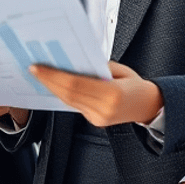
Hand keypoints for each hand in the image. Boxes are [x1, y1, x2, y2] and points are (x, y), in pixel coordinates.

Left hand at [28, 62, 162, 127]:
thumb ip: (98, 67)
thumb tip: (75, 62)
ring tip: (40, 75)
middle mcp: (104, 109)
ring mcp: (99, 118)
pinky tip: (55, 85)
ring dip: (53, 88)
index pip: (75, 84)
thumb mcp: (120, 70)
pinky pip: (74, 106)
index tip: (38, 67)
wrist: (150, 107)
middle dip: (48, 81)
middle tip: (34, 69)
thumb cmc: (136, 84)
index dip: (53, 76)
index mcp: (112, 94)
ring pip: (69, 102)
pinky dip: (63, 94)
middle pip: (68, 94)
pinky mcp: (95, 122)